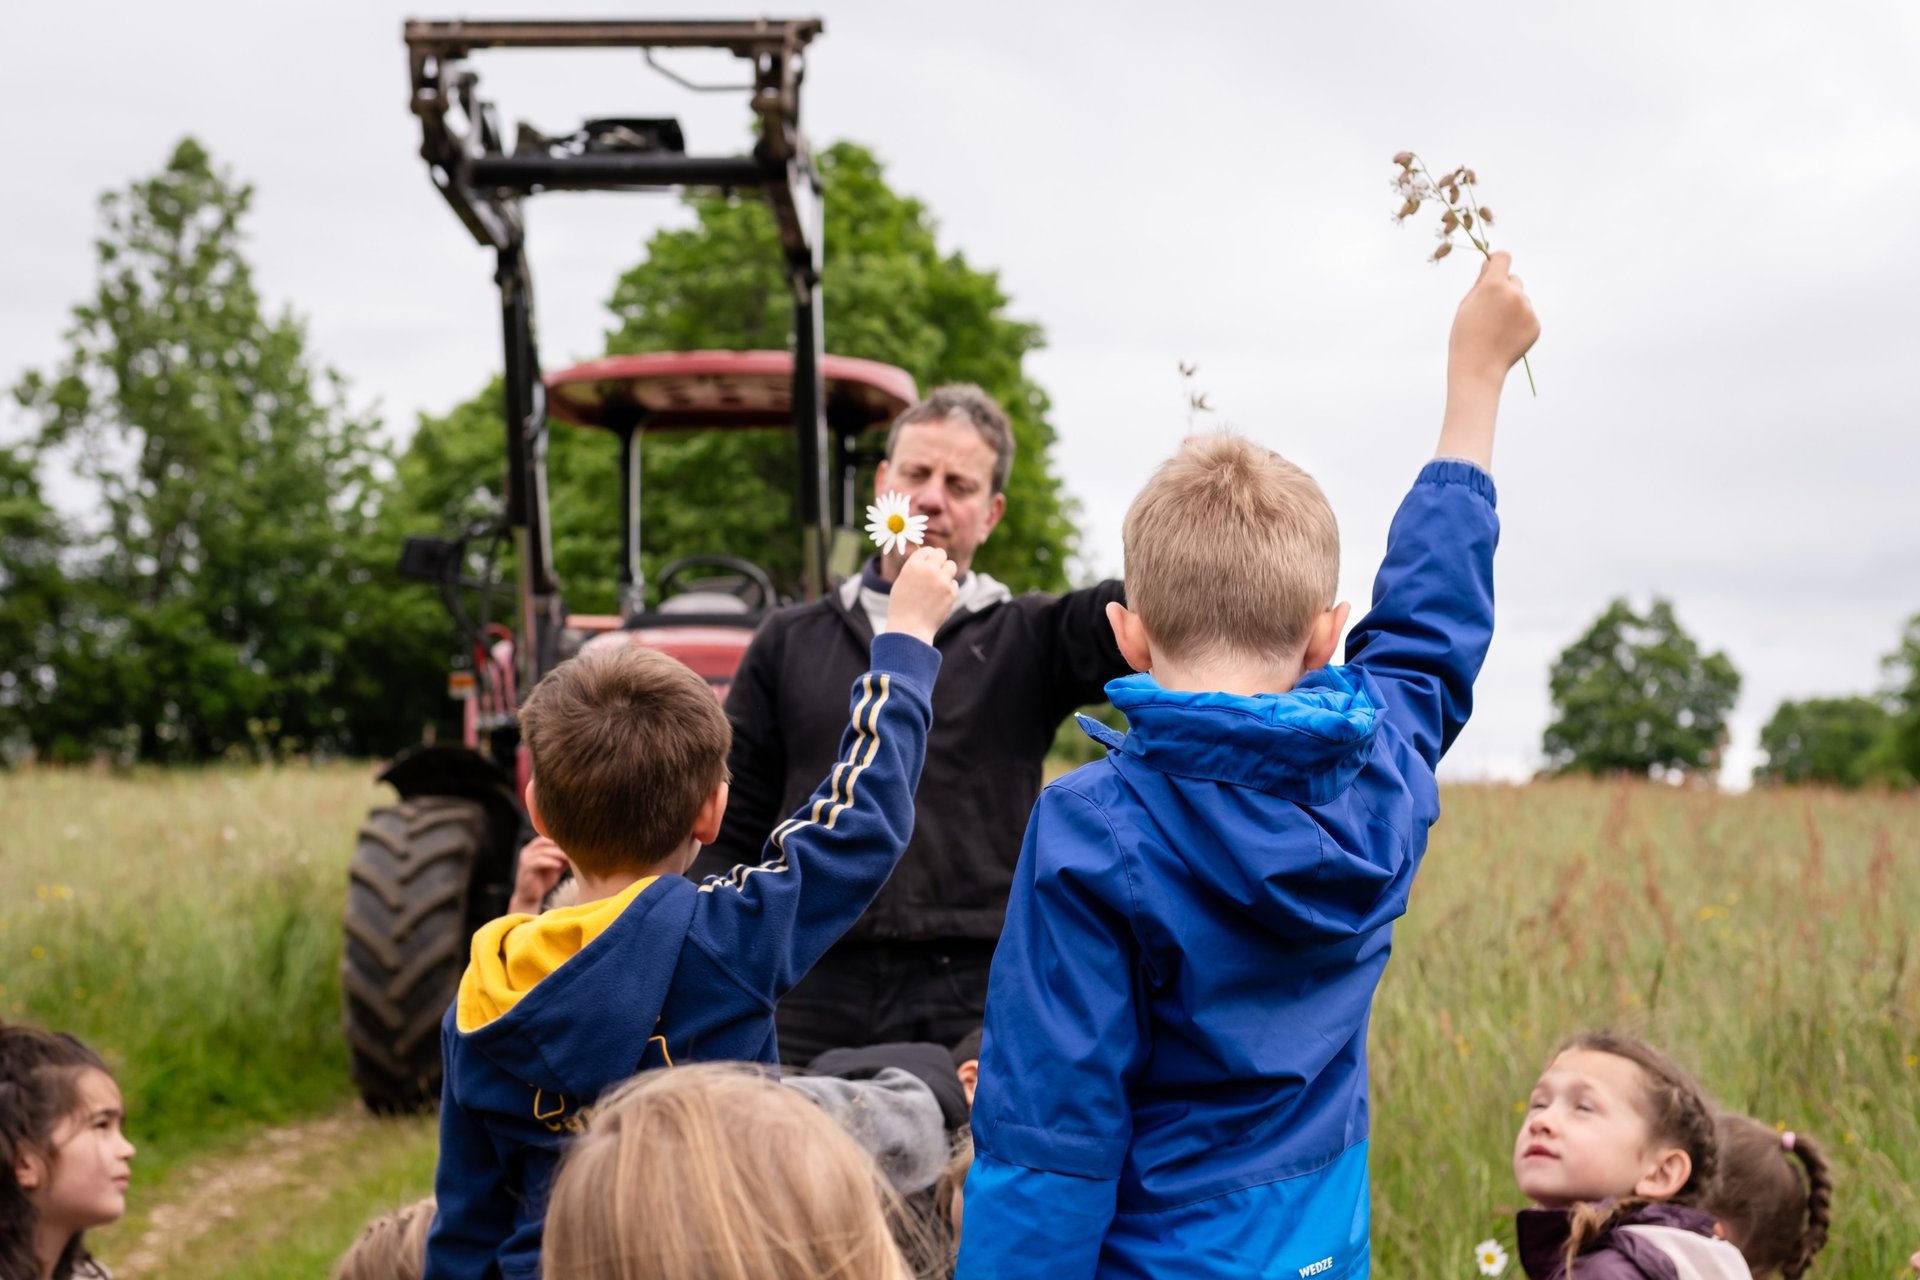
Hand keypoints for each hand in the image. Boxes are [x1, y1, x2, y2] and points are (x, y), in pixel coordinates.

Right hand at [508, 836, 570, 914]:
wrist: (531, 897)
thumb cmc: (544, 879)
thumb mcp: (556, 866)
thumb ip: (564, 857)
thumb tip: (580, 849)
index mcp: (534, 848)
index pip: (547, 837)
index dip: (560, 838)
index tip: (574, 842)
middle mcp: (528, 851)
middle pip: (544, 841)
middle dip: (559, 844)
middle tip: (572, 848)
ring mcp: (525, 860)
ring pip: (541, 851)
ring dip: (556, 853)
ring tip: (568, 857)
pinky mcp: (525, 870)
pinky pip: (537, 862)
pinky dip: (549, 862)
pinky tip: (559, 865)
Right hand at [883, 546, 959, 643]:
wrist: (910, 628)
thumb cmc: (902, 606)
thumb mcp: (902, 581)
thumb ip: (915, 568)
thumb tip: (928, 557)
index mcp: (913, 565)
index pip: (926, 550)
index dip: (927, 556)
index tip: (928, 562)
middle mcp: (929, 569)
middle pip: (941, 553)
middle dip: (939, 560)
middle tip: (936, 569)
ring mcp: (942, 580)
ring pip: (951, 565)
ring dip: (946, 572)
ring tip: (938, 583)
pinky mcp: (951, 592)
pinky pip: (954, 583)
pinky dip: (949, 588)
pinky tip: (939, 598)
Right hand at [1448, 251, 1539, 387]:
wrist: (1478, 368)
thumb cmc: (1465, 336)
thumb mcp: (1466, 305)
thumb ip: (1480, 282)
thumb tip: (1489, 263)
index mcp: (1494, 286)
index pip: (1503, 258)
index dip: (1497, 261)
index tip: (1493, 268)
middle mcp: (1515, 294)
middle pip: (1514, 279)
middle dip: (1504, 289)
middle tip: (1490, 310)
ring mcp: (1528, 310)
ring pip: (1521, 299)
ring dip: (1512, 307)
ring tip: (1496, 328)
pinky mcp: (1535, 325)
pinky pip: (1527, 316)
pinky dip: (1519, 323)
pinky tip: (1505, 337)